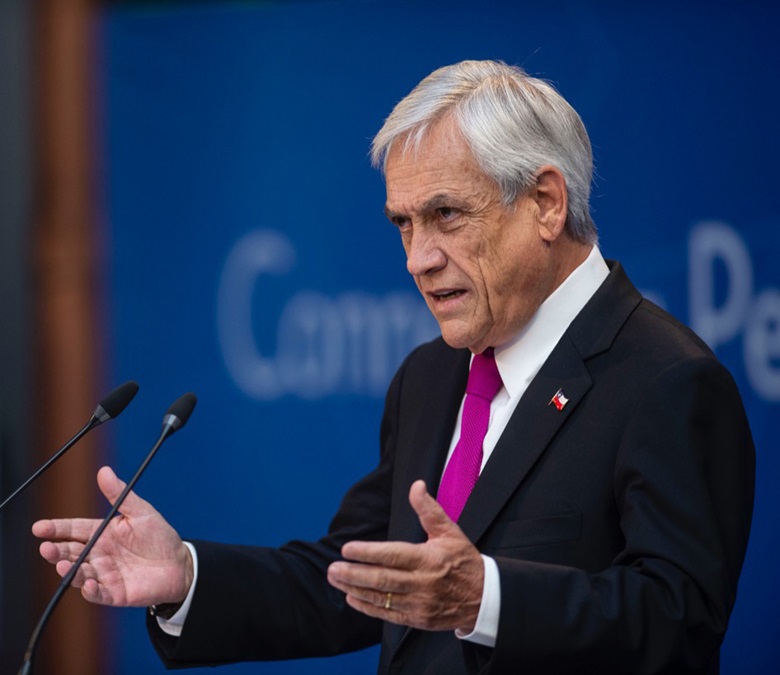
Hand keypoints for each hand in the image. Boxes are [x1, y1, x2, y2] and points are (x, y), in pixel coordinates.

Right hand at [32, 465, 193, 607]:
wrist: (179, 563)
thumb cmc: (159, 535)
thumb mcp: (140, 512)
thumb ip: (119, 495)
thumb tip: (103, 471)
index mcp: (102, 533)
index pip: (73, 530)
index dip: (56, 529)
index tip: (39, 528)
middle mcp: (99, 554)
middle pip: (70, 553)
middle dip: (56, 551)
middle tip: (46, 548)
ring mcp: (105, 574)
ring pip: (79, 574)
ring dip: (69, 571)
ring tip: (62, 565)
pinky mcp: (114, 593)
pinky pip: (98, 594)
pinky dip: (90, 591)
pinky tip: (87, 584)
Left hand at [327, 480, 483, 632]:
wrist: (484, 598)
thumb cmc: (464, 561)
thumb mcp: (450, 531)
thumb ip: (429, 509)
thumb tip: (416, 486)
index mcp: (428, 559)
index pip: (392, 555)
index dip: (368, 552)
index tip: (347, 549)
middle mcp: (422, 583)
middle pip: (382, 579)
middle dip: (354, 574)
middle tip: (332, 569)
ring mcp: (419, 604)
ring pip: (382, 598)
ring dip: (355, 589)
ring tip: (336, 580)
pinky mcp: (418, 619)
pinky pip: (388, 614)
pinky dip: (368, 607)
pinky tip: (352, 598)